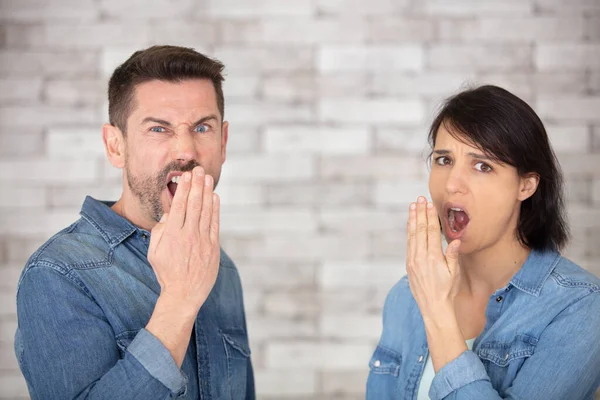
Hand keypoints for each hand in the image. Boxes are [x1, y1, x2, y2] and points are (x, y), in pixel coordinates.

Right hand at [148, 166, 220, 311]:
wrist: (184, 294)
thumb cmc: (166, 273)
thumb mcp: (154, 252)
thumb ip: (159, 231)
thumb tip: (169, 213)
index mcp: (171, 235)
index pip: (179, 205)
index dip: (184, 188)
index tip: (186, 176)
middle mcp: (188, 235)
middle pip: (193, 204)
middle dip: (196, 184)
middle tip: (199, 169)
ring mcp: (202, 241)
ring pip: (206, 211)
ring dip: (207, 192)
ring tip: (208, 178)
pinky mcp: (213, 247)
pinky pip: (215, 224)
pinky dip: (215, 209)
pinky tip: (214, 197)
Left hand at [406, 196, 460, 318]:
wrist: (434, 307)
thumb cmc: (447, 291)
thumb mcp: (454, 274)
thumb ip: (453, 256)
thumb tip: (456, 240)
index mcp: (433, 258)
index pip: (430, 232)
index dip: (430, 217)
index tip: (429, 204)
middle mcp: (420, 257)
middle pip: (419, 230)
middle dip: (419, 213)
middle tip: (419, 199)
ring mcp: (412, 261)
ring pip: (411, 236)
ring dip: (412, 220)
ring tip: (412, 207)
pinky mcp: (409, 265)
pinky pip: (408, 244)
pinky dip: (409, 232)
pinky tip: (410, 224)